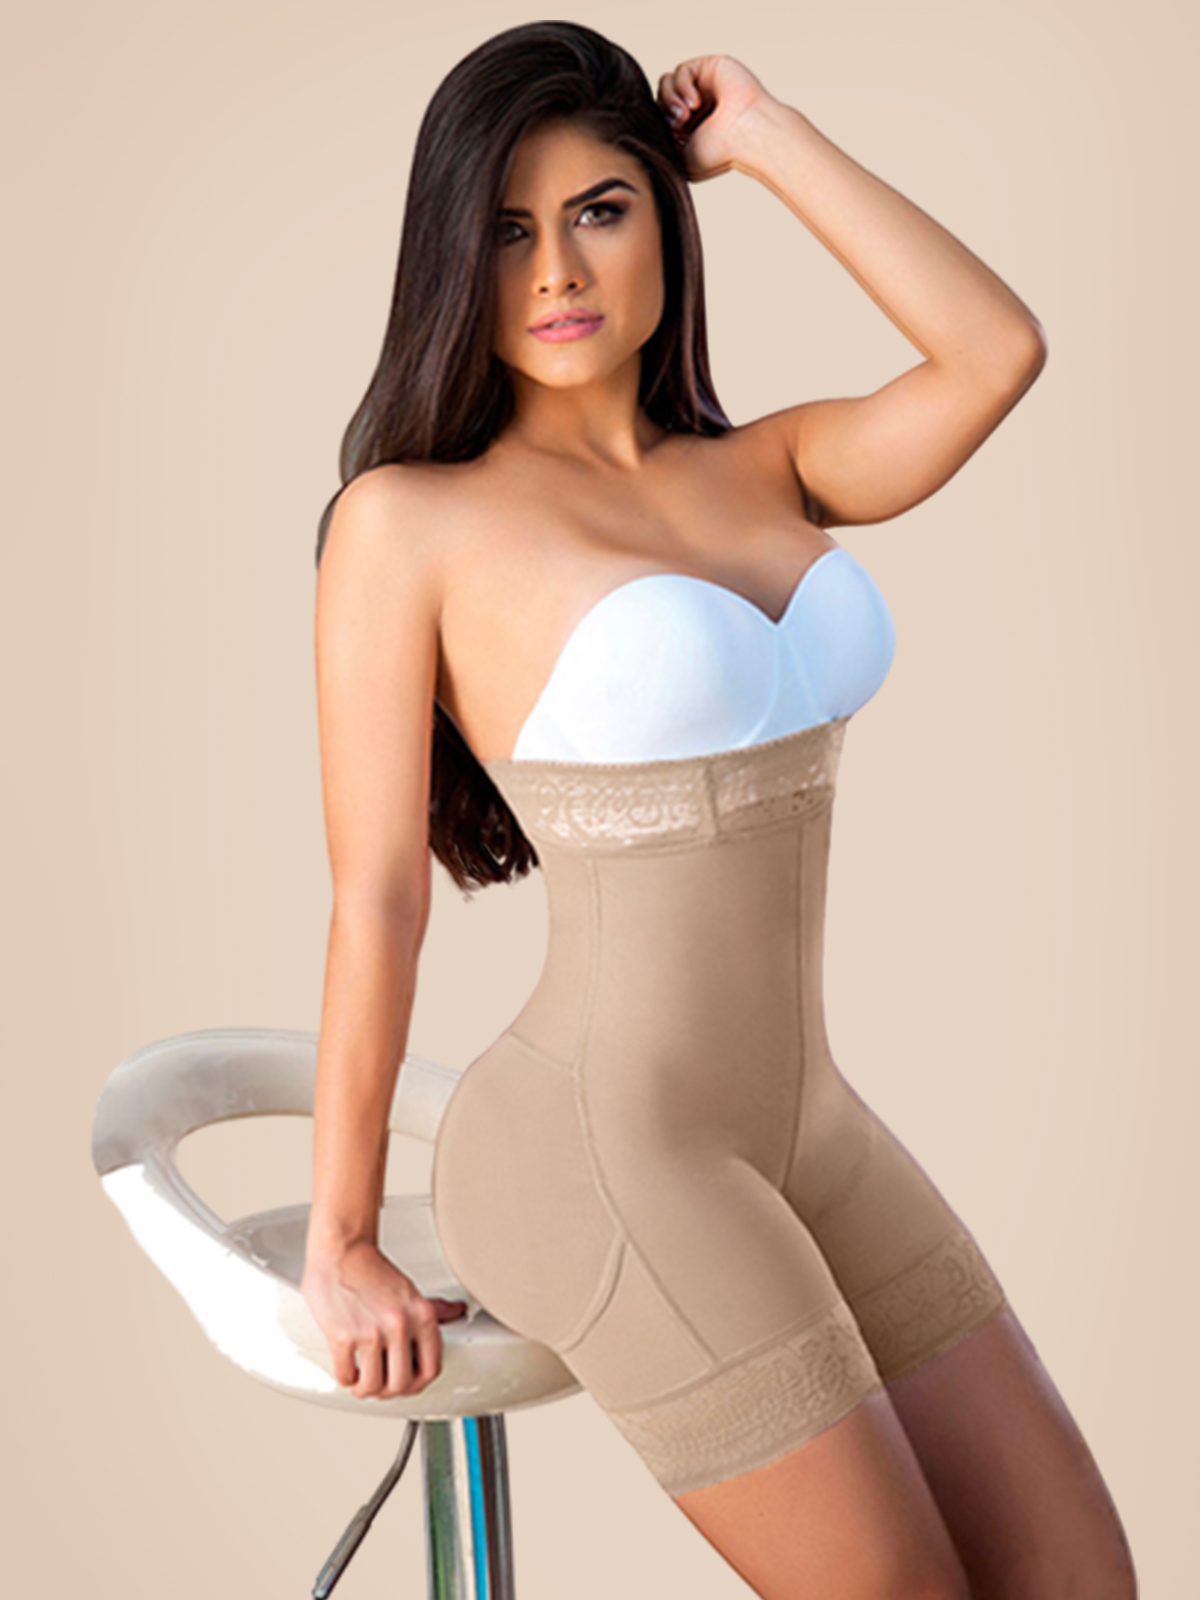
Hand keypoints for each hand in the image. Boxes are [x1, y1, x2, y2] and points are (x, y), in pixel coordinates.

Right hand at [301, 1240, 467, 1398]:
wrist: (341, 1250)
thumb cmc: (371, 1269)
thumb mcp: (409, 1289)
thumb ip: (433, 1307)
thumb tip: (456, 1311)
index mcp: (421, 1315)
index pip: (432, 1369)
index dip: (418, 1384)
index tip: (408, 1383)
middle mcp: (399, 1325)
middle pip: (402, 1384)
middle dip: (390, 1391)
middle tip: (381, 1385)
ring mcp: (371, 1333)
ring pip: (374, 1386)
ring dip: (366, 1389)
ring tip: (362, 1380)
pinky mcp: (343, 1337)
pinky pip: (347, 1376)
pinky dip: (346, 1379)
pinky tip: (348, 1370)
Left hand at [657, 55, 776, 180]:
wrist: (745, 136)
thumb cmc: (720, 153)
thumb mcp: (680, 159)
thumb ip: (662, 146)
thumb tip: (646, 135)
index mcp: (690, 127)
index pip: (660, 115)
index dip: (659, 123)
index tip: (673, 136)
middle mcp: (697, 105)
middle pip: (661, 97)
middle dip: (664, 111)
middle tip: (680, 125)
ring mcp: (704, 85)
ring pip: (667, 82)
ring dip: (671, 100)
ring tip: (686, 115)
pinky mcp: (709, 67)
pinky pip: (681, 71)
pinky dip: (683, 87)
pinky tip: (696, 103)